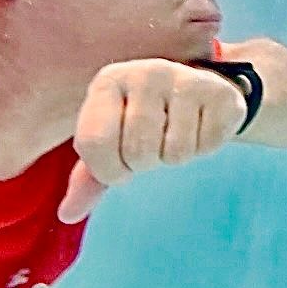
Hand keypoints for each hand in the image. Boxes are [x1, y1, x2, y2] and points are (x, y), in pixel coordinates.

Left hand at [57, 59, 246, 223]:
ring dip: (175, 157)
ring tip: (176, 133)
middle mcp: (144, 72)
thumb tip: (68, 214)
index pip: (94, 143)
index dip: (109, 170)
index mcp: (108, 82)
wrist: (199, 91)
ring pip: (174, 153)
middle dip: (146, 164)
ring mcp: (184, 79)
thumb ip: (88, 177)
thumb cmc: (145, 120)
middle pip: (138, 151)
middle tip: (154, 145)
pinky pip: (206, 147)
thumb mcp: (113, 140)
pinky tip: (200, 127)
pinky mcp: (219, 93)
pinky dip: (202, 149)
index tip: (121, 163)